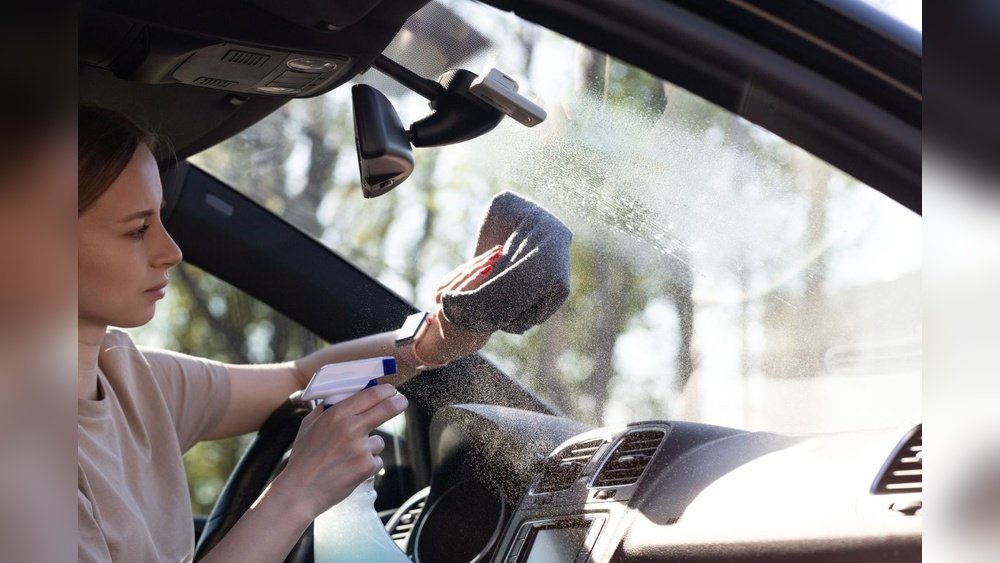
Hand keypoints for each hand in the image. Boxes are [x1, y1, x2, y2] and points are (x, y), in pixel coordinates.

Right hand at [269, 384, 406, 518]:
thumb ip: (327, 408)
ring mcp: (361, 448)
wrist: (300, 491)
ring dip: (370, 447)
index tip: (391, 391)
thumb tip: (344, 395)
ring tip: (348, 457)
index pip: (372, 394)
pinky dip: (367, 464)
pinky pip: (376, 460)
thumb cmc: (303, 458)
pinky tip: (350, 469)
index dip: (386, 390)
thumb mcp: (308, 425)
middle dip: (399, 403)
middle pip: (388, 408)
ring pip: (379, 441)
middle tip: (401, 402)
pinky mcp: (367, 467)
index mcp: (337, 414)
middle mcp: (351, 428)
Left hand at [419, 245, 503, 363]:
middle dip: (483, 262)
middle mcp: (442, 299)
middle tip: (500, 251)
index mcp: (450, 311)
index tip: (492, 266)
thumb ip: (488, 313)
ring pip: (463, 270)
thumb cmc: (470, 338)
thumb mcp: (482, 330)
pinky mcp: (442, 285)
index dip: (479, 276)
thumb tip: (507, 296)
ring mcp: (439, 291)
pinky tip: (487, 256)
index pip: (466, 288)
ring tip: (497, 250)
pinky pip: (460, 271)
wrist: (447, 341)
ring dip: (481, 259)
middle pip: (465, 275)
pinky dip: (474, 263)